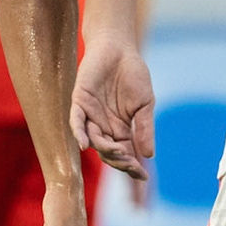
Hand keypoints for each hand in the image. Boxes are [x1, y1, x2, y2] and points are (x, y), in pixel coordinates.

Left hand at [70, 33, 155, 179]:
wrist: (119, 48)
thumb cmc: (133, 74)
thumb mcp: (144, 104)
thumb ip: (144, 128)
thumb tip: (149, 155)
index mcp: (121, 129)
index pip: (125, 154)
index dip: (132, 167)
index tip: (143, 178)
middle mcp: (104, 126)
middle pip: (109, 153)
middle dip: (120, 162)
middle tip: (131, 165)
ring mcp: (90, 116)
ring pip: (94, 141)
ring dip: (106, 149)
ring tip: (119, 151)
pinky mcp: (79, 102)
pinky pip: (76, 122)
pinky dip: (80, 134)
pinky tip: (84, 145)